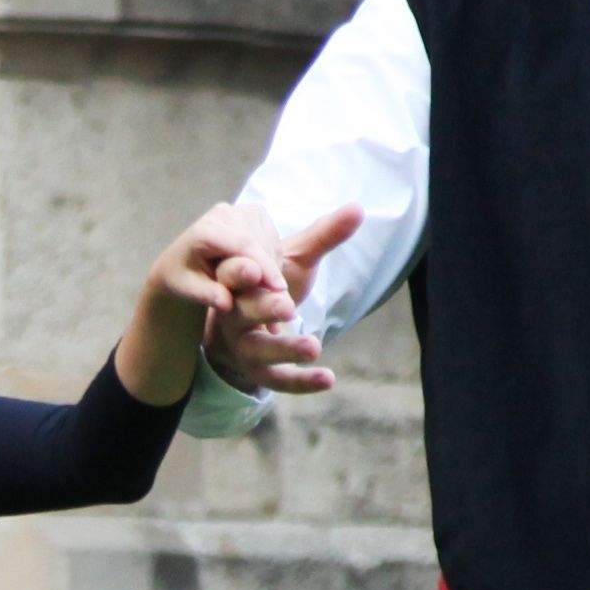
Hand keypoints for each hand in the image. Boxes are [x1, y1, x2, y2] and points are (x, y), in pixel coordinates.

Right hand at [192, 204, 360, 400]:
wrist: (250, 331)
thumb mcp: (295, 260)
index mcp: (235, 283)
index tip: (259, 270)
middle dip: (262, 308)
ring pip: (258, 351)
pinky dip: (302, 383)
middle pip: (240, 313)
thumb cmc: (272, 287)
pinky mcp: (260, 373)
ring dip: (284, 348)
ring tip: (313, 346)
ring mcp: (244, 348)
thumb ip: (323, 236)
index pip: (230, 276)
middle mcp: (233, 316)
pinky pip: (279, 380)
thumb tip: (359, 207)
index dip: (242, 273)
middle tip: (286, 305)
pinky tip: (329, 379)